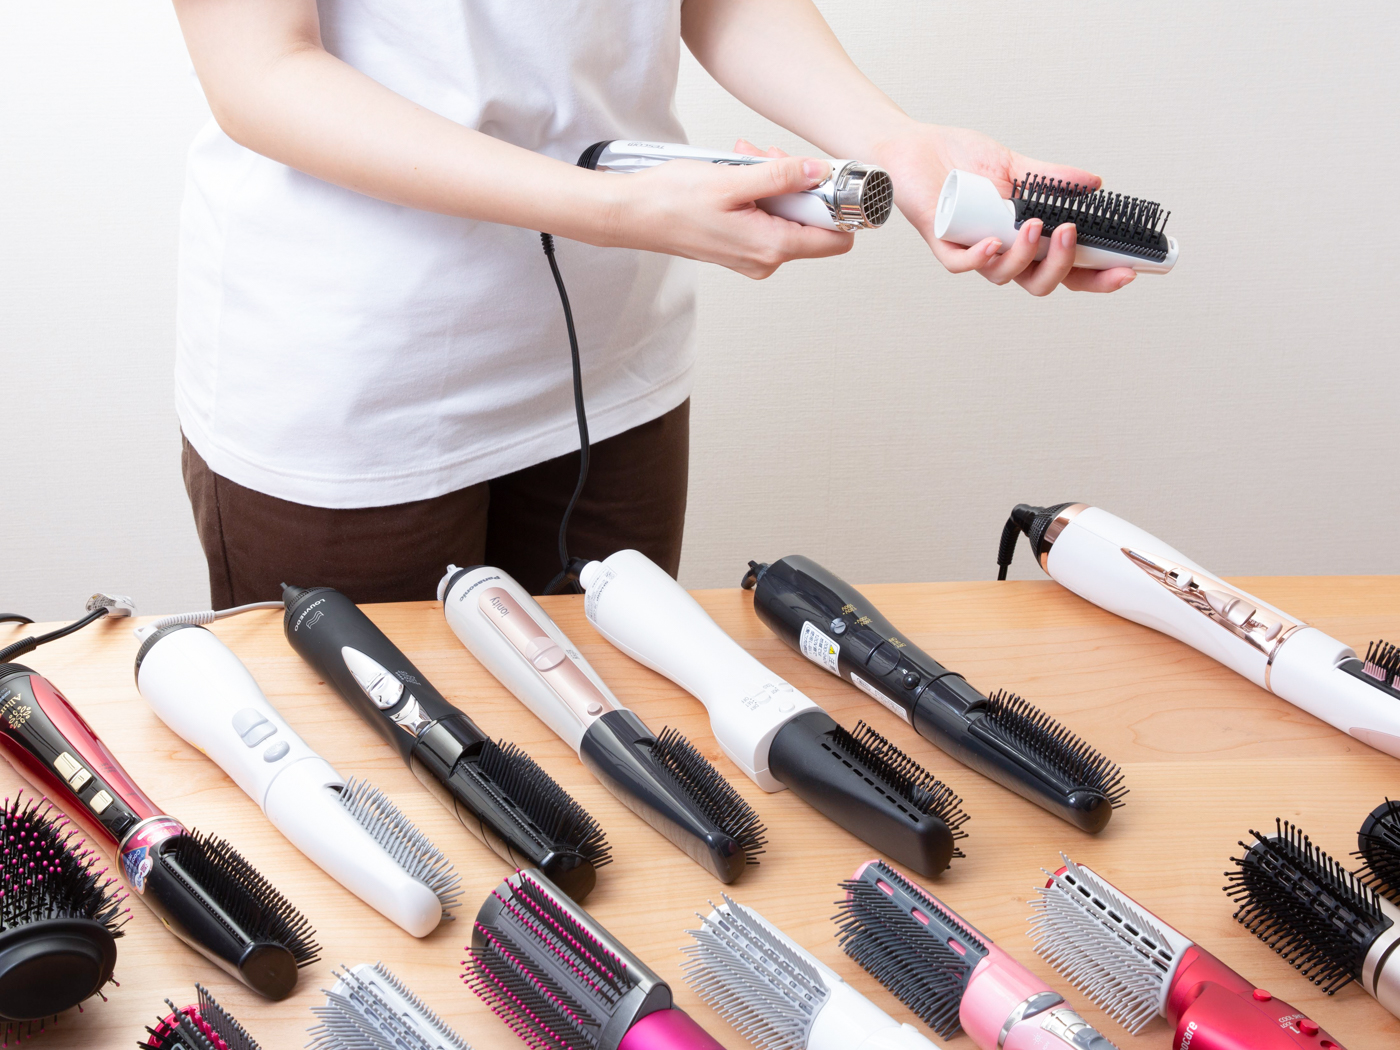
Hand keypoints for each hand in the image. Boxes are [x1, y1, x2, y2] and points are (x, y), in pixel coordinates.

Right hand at [601, 151, 852, 278]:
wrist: (632, 215)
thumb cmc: (670, 202)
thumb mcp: (731, 179)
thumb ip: (780, 176)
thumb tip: (817, 172)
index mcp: (770, 247)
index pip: (834, 238)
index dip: (835, 204)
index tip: (823, 176)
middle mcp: (765, 259)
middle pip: (810, 222)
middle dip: (797, 185)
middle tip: (769, 159)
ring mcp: (752, 257)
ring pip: (785, 216)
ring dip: (773, 184)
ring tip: (745, 162)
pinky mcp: (740, 248)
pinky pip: (765, 219)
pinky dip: (758, 194)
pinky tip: (737, 176)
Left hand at [869, 124, 1136, 294]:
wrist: (916, 147)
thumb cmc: (960, 159)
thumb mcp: (1015, 165)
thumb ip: (1052, 178)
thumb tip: (1094, 184)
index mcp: (1025, 238)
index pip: (1068, 268)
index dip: (1097, 275)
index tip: (1128, 269)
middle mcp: (1002, 251)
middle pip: (1041, 283)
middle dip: (1063, 266)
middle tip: (1072, 236)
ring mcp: (973, 251)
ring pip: (1005, 276)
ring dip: (1025, 256)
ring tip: (1035, 226)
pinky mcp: (944, 244)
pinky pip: (963, 264)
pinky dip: (980, 259)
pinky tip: (993, 242)